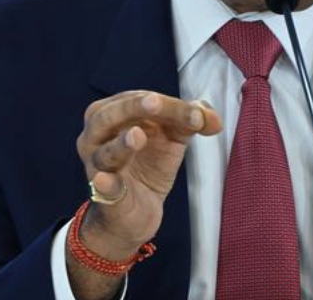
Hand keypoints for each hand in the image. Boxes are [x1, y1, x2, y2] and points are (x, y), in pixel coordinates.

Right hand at [75, 91, 221, 256]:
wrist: (138, 212)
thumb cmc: (149, 163)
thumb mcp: (173, 137)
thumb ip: (192, 120)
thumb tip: (215, 121)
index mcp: (114, 114)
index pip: (138, 99)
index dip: (169, 104)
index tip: (197, 114)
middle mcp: (98, 137)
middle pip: (110, 116)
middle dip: (134, 108)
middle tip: (156, 103)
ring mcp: (98, 167)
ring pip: (105, 153)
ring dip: (121, 144)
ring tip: (138, 136)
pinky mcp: (105, 197)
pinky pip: (103, 190)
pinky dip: (105, 185)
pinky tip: (105, 180)